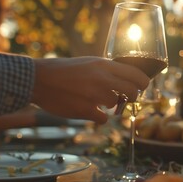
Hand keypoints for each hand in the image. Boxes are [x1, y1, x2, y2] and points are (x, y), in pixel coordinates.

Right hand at [32, 57, 149, 123]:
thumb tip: (125, 78)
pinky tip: (90, 111)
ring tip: (97, 100)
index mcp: (104, 65)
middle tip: (124, 98)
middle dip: (131, 97)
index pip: (137, 75)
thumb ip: (107, 70)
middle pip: (133, 92)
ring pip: (116, 105)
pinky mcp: (85, 110)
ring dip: (110, 106)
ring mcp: (94, 95)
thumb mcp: (89, 62)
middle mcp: (102, 79)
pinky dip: (99, 117)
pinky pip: (103, 119)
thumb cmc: (64, 70)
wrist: (39, 79)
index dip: (142, 83)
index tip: (141, 87)